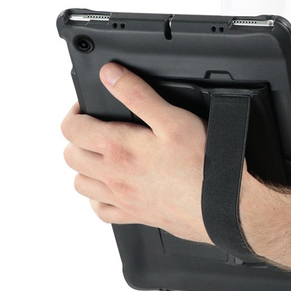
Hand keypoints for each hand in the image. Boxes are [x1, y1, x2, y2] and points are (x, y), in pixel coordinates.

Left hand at [61, 63, 221, 243]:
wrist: (220, 203)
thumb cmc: (202, 164)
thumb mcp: (172, 118)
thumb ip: (137, 94)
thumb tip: (110, 75)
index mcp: (119, 148)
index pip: (72, 128)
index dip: (75, 113)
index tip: (86, 108)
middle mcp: (114, 175)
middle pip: (71, 155)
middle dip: (78, 137)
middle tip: (96, 128)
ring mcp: (122, 198)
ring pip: (81, 183)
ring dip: (84, 167)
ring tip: (101, 155)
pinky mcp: (134, 215)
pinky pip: (100, 210)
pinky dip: (98, 197)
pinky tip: (111, 188)